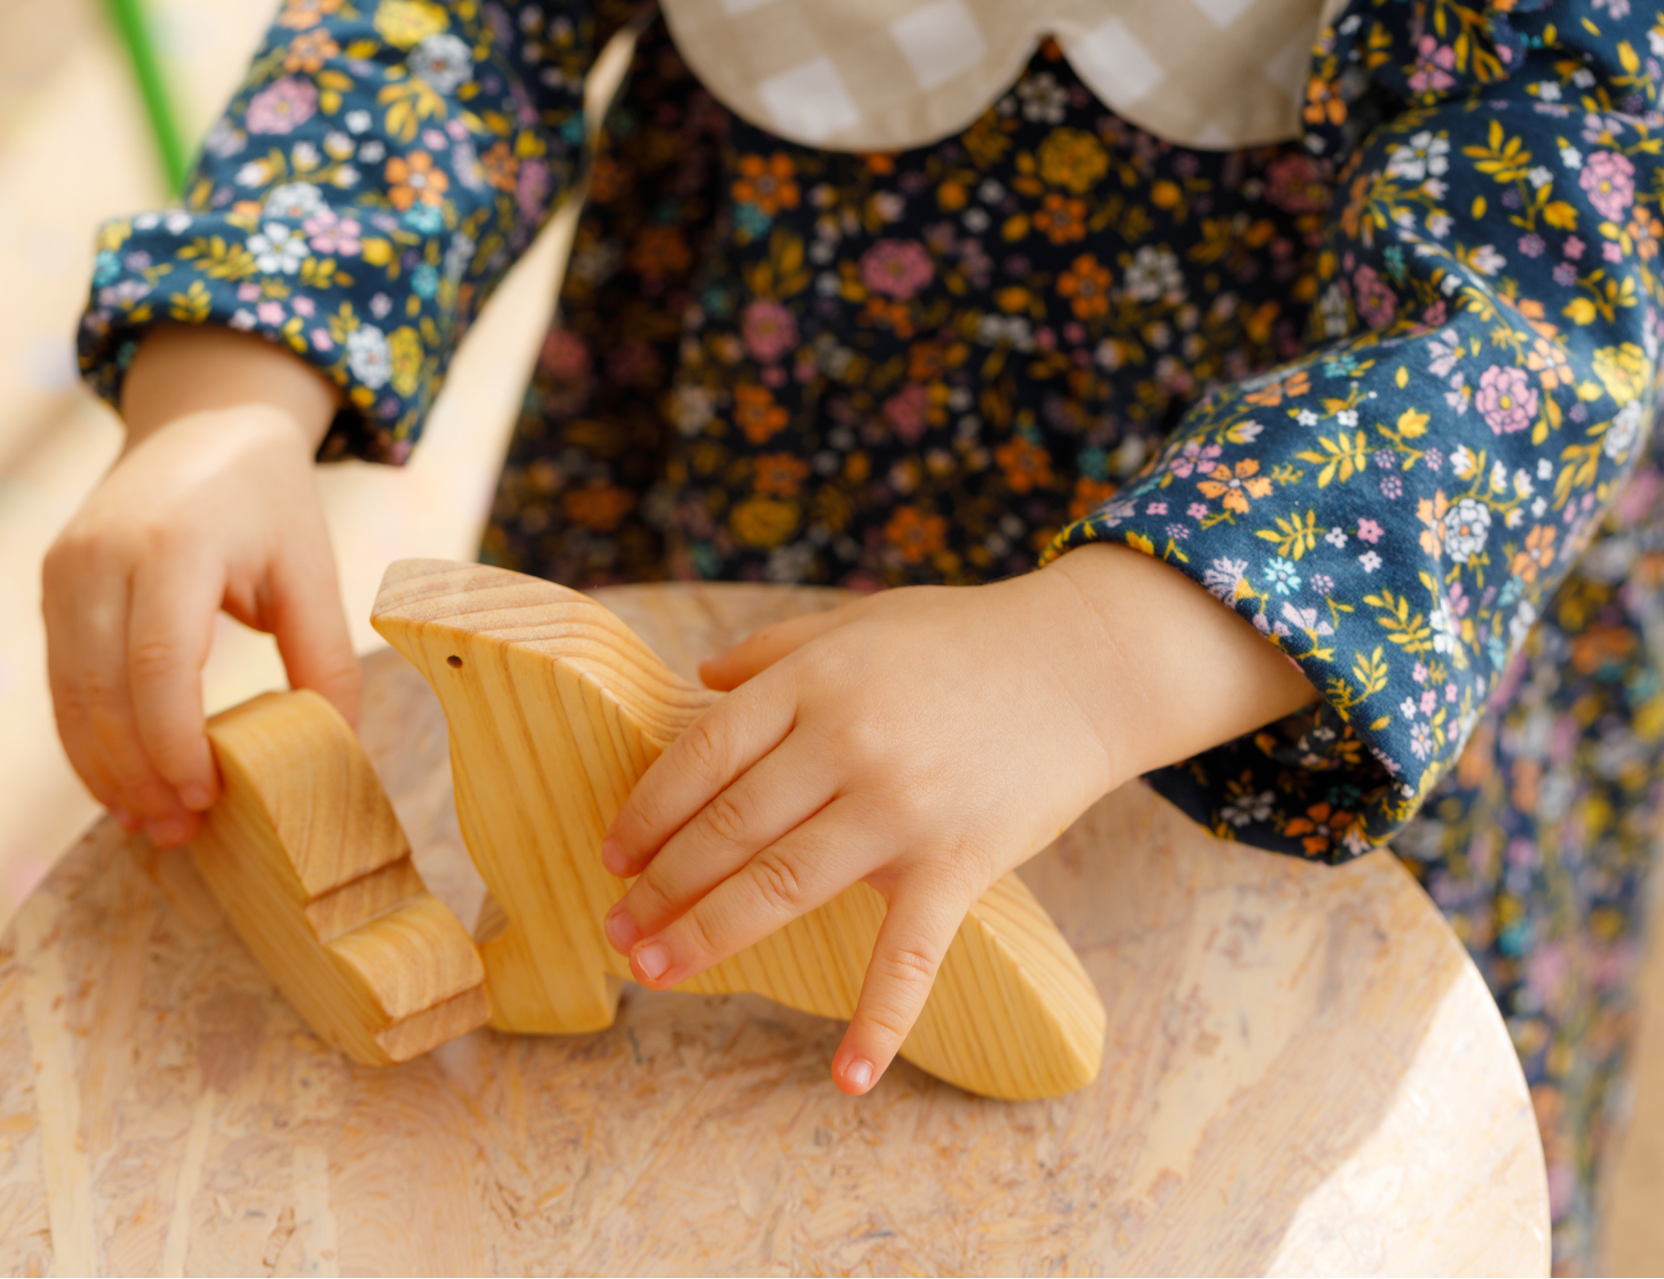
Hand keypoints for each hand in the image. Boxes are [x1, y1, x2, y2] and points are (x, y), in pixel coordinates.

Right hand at [42, 326, 355, 847]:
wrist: (202, 420)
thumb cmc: (268, 500)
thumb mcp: (310, 567)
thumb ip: (323, 656)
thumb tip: (338, 746)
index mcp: (175, 545)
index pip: (159, 665)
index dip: (174, 744)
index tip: (205, 799)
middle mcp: (103, 555)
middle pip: (103, 691)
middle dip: (137, 773)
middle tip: (180, 831)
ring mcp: (66, 569)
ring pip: (68, 694)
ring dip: (103, 768)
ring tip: (152, 822)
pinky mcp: (51, 584)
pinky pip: (59, 679)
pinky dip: (86, 737)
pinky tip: (123, 781)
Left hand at [599, 544, 1316, 1094]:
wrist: (1087, 665)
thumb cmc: (963, 640)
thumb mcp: (858, 622)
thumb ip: (776, 650)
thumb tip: (702, 678)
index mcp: (812, 682)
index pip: (703, 756)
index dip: (647, 811)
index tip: (613, 856)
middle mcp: (846, 744)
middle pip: (728, 829)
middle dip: (661, 886)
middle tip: (617, 930)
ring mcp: (901, 809)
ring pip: (782, 886)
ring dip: (708, 934)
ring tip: (654, 969)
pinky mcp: (959, 863)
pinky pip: (910, 955)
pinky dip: (881, 1022)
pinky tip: (846, 1079)